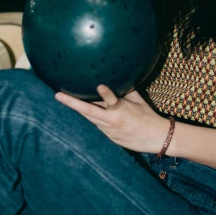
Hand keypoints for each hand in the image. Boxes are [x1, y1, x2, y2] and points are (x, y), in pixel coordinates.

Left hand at [54, 85, 170, 153]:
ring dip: (78, 109)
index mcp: (122, 110)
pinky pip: (97, 126)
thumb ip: (125, 90)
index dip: (106, 93)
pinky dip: (92, 118)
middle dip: (73, 103)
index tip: (100, 85)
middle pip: (89, 112)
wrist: (157, 138)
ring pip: (90, 119)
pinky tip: (81, 111)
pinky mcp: (110, 138)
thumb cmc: (148, 116)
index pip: (112, 100)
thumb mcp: (138, 100)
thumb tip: (116, 76)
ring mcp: (110, 131)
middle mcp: (113, 121)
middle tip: (58, 95)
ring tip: (63, 98)